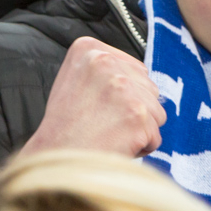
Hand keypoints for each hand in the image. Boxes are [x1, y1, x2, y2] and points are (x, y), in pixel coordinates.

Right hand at [21, 37, 165, 157]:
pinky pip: (155, 136)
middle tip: (101, 124)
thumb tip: (142, 76)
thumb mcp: (75, 81)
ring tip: (107, 135)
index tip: (97, 106)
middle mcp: (106, 62)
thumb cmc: (64, 127)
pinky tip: (115, 146)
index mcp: (89, 49)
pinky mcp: (136, 114)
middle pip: (150, 89)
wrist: (54, 161)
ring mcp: (123, 88)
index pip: (135, 69)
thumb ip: (106, 71)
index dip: (123, 95)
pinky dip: (140, 147)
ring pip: (156, 112)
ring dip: (139, 129)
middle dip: (134, 111)